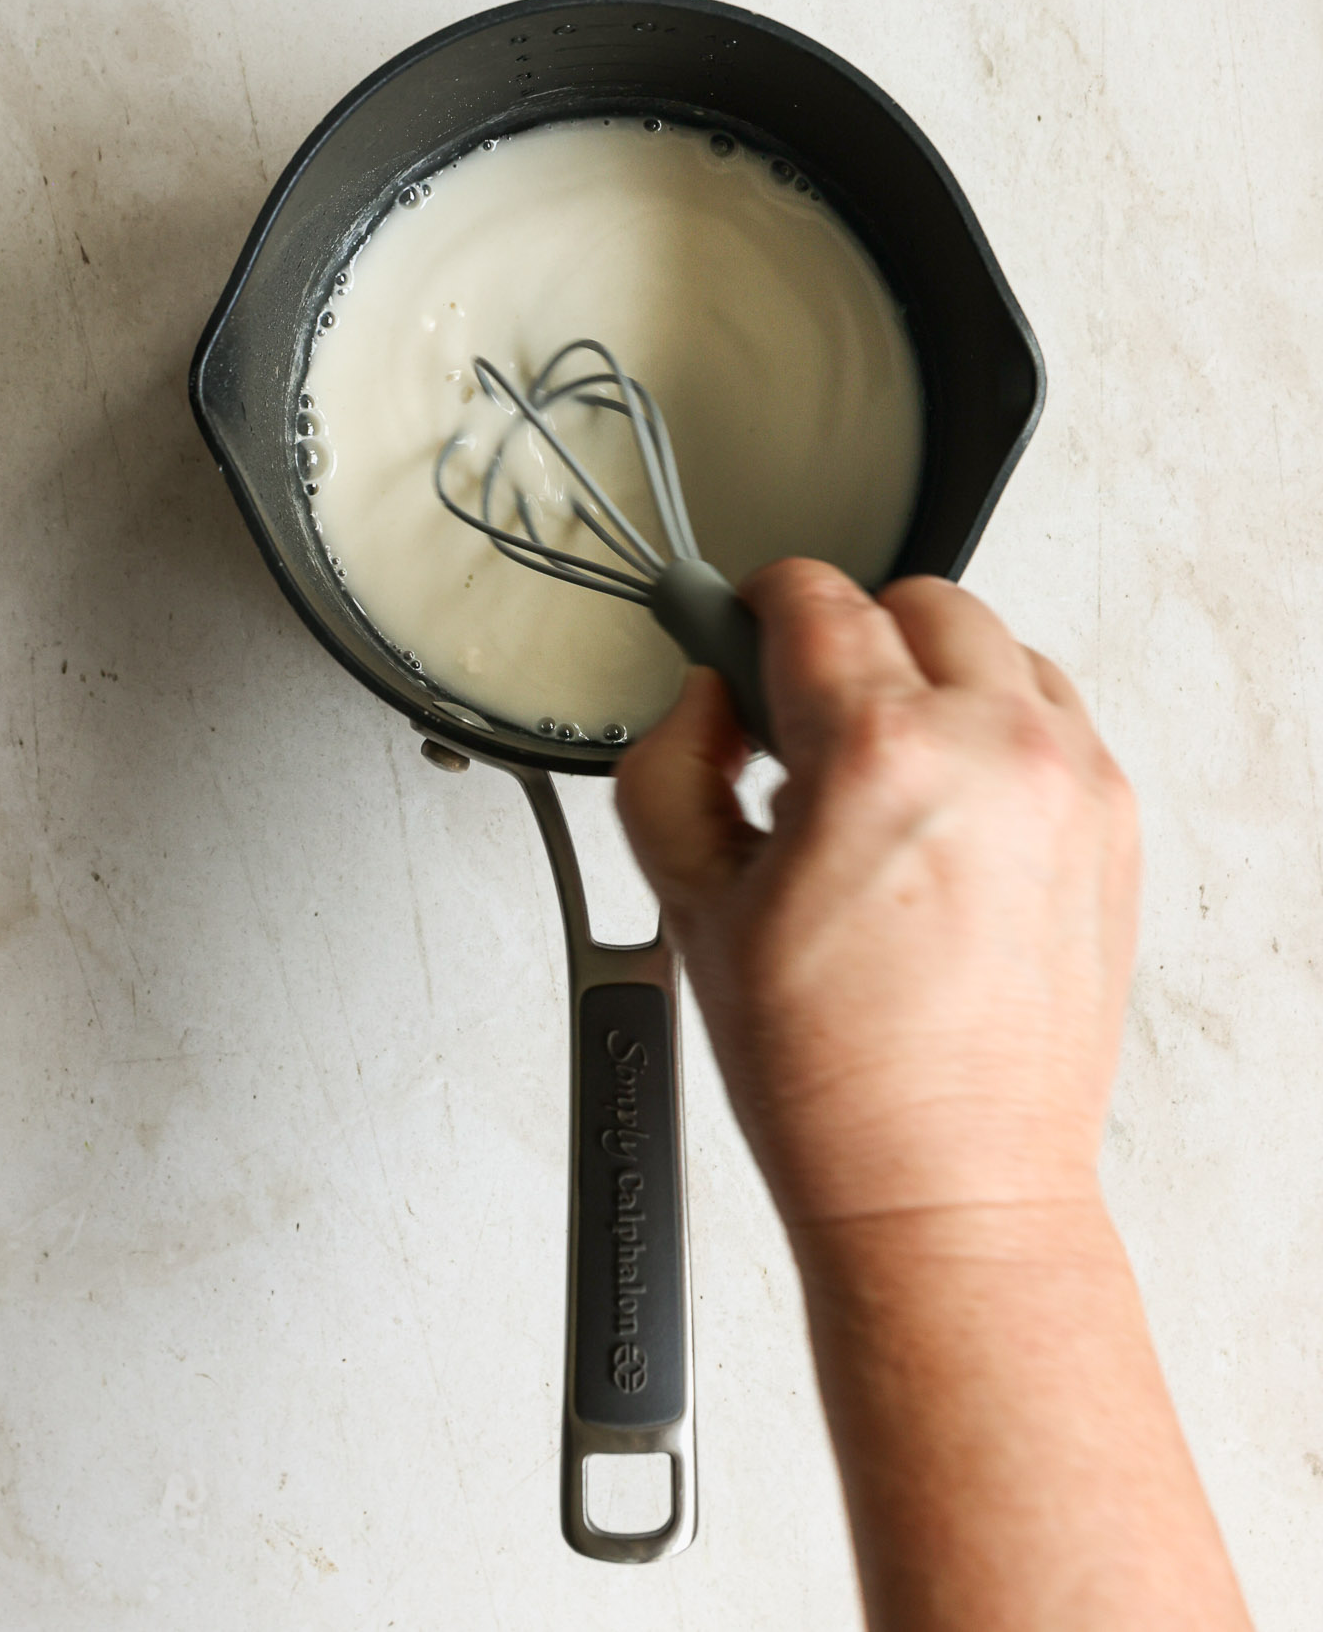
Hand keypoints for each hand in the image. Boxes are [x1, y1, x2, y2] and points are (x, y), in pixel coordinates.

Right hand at [616, 559, 1139, 1231]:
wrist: (947, 1186)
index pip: (813, 597)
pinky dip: (996, 730)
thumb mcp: (693, 906)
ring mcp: (1071, 784)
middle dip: (847, 637)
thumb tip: (702, 702)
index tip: (741, 629)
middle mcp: (995, 748)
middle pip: (917, 597)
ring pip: (996, 648)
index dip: (753, 604)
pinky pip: (1052, 717)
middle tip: (802, 722)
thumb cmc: (834, 1080)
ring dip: (930, 678)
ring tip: (880, 777)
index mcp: (880, 754)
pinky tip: (945, 812)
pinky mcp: (1113, 826)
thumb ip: (669, 765)